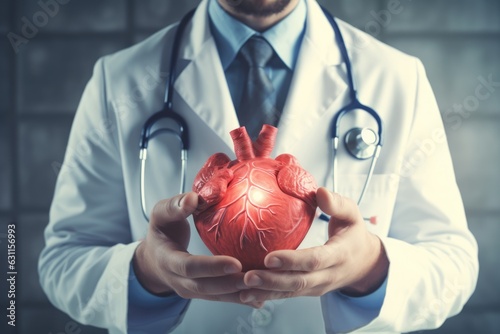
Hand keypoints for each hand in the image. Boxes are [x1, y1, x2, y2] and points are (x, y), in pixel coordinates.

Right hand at [133, 192, 261, 306]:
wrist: (153, 260)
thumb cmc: (161, 232)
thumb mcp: (161, 214)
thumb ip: (175, 206)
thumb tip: (193, 198)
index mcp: (168, 260)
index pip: (190, 266)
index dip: (212, 267)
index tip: (235, 263)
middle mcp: (178, 280)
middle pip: (206, 287)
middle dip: (231, 284)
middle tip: (256, 278)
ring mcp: (190, 290)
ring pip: (216, 296)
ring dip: (240, 295)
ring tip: (263, 288)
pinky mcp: (202, 294)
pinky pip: (221, 298)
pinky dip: (241, 299)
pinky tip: (260, 298)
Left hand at [239, 187, 388, 302]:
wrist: (365, 263)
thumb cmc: (353, 234)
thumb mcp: (352, 215)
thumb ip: (338, 203)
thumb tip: (320, 192)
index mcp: (339, 255)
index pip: (314, 260)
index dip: (292, 261)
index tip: (269, 257)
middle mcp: (328, 275)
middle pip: (298, 281)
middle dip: (271, 281)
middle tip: (247, 277)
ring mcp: (318, 286)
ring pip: (290, 292)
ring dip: (265, 292)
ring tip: (241, 289)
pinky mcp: (308, 291)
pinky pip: (287, 295)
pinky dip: (266, 296)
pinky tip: (246, 295)